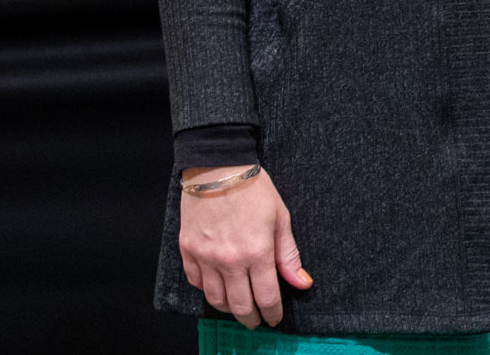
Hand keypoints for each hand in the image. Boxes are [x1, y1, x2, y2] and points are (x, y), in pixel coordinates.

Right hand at [178, 165, 311, 327]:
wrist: (219, 169)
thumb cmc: (254, 190)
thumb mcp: (281, 219)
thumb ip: (289, 255)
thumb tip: (302, 283)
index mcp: (257, 252)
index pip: (266, 296)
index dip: (272, 313)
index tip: (274, 319)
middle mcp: (229, 260)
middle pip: (239, 305)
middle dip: (250, 318)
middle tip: (256, 321)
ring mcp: (205, 257)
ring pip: (215, 298)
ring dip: (228, 308)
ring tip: (238, 308)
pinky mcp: (188, 251)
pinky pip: (196, 282)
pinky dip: (207, 290)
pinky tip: (218, 288)